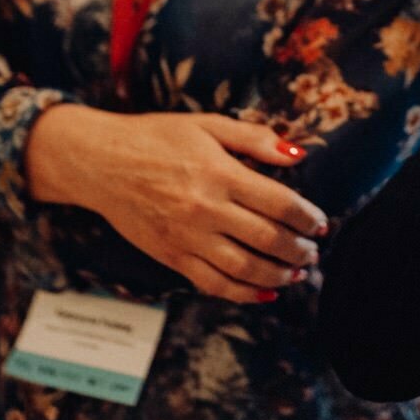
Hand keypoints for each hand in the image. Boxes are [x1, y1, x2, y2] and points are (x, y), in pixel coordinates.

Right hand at [26, 107, 328, 302]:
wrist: (99, 162)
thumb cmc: (154, 137)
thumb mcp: (206, 125)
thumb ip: (254, 139)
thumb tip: (297, 155)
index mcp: (219, 173)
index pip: (280, 204)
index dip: (308, 218)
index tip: (320, 224)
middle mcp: (205, 209)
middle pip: (268, 240)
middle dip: (299, 250)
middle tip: (313, 252)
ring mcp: (187, 237)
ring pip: (245, 269)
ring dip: (279, 276)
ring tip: (297, 274)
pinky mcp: (171, 256)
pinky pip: (213, 284)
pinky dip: (244, 294)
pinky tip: (265, 292)